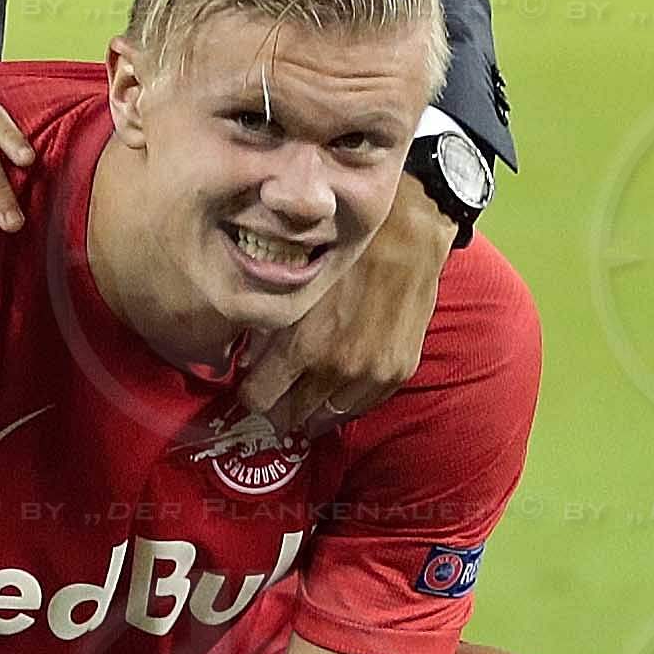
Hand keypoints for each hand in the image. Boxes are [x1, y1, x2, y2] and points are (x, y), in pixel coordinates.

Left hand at [238, 181, 444, 438]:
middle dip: (279, 404)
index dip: (251, 394)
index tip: (252, 385)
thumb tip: (249, 363)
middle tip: (278, 389)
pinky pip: (362, 405)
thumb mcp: (292, 287)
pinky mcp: (396, 372)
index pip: (259, 400)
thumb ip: (266, 330)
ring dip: (313, 405)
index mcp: (303, 348)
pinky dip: (345, 399)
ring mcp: (370, 375)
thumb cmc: (344, 252)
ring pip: (327, 418)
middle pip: (291, 416)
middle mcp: (336, 370)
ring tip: (308, 387)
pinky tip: (337, 382)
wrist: (405, 236)